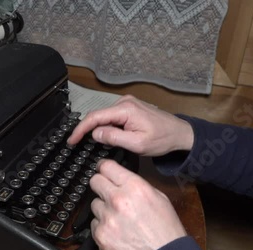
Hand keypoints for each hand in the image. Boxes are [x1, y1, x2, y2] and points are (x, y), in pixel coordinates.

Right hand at [67, 95, 193, 155]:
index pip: (95, 117)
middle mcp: (124, 102)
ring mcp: (127, 103)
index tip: (71, 140)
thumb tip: (95, 133)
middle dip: (87, 130)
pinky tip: (108, 137)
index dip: (80, 129)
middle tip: (78, 144)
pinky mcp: (130, 107)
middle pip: (98, 115)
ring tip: (96, 143)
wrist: (180, 133)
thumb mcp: (137, 143)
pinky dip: (107, 126)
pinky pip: (112, 116)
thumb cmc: (162, 140)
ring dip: (99, 129)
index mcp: (125, 109)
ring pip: (104, 116)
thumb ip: (114, 137)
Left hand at [90, 159, 186, 249]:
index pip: (107, 166)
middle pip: (95, 181)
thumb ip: (136, 185)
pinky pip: (94, 223)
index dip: (104, 167)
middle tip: (108, 192)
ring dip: (103, 209)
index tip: (102, 169)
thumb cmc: (165, 230)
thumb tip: (121, 179)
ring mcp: (107, 217)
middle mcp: (118, 199)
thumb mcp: (159, 198)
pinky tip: (117, 231)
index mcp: (134, 187)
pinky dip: (103, 226)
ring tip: (119, 219)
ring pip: (94, 204)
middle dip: (100, 185)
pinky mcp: (100, 234)